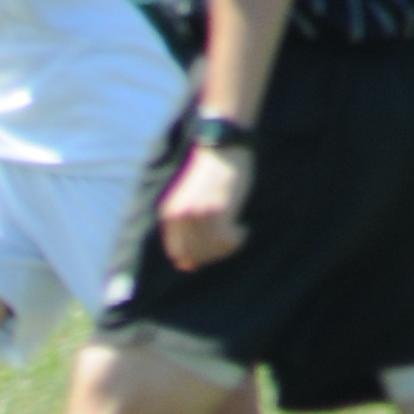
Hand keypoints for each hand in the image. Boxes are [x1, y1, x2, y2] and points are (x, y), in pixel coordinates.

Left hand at [158, 141, 252, 268]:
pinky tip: (243, 228)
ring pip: (213, 250)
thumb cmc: (211, 174)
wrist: (222, 147)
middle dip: (214, 254)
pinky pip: (228, 241)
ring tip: (238, 233)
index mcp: (169, 214)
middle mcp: (180, 217)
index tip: (214, 248)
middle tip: (230, 240)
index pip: (177, 253)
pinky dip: (238, 240)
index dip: (197, 257)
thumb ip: (186, 230)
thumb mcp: (190, 201)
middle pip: (195, 255)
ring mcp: (198, 215)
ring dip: (228, 247)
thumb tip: (186, 267)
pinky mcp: (218, 211)